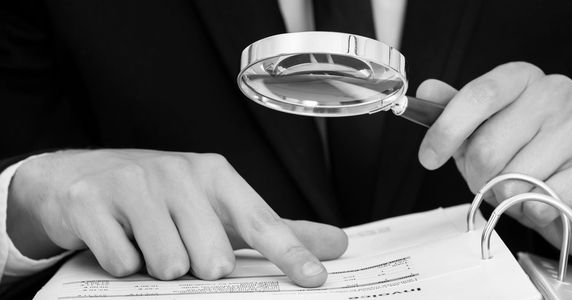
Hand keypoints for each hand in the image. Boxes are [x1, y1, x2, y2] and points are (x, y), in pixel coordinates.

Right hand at [7, 149, 347, 286]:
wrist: (81, 177)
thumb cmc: (161, 196)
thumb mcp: (218, 206)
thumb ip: (274, 230)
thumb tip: (333, 244)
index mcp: (215, 174)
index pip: (260, 221)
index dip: (290, 254)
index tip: (314, 279)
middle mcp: (179, 173)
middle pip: (213, 259)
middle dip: (199, 267)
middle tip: (181, 245)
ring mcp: (134, 184)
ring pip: (168, 265)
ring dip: (161, 267)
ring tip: (148, 242)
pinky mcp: (92, 202)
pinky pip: (123, 264)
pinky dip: (123, 264)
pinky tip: (120, 240)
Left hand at [416, 62, 571, 255]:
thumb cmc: (525, 152)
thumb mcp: (482, 128)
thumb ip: (454, 110)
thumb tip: (427, 90)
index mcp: (522, 78)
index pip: (479, 95)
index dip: (447, 130)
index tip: (428, 157)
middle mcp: (554, 93)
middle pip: (488, 146)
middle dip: (475, 175)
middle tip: (485, 178)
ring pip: (512, 179)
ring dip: (503, 194)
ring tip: (516, 186)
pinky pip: (540, 200)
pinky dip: (530, 210)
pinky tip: (539, 197)